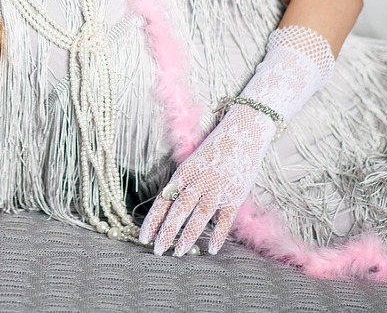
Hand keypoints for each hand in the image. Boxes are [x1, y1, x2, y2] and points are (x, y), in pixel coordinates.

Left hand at [139, 103, 272, 255]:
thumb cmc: (214, 150)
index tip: (143, 237)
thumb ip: (182, 184)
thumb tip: (166, 208)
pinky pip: (225, 218)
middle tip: (157, 250)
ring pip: (199, 215)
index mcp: (184, 172)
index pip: (164, 199)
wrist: (243, 133)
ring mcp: (218, 187)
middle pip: (178, 209)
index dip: (153, 220)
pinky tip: (211, 249)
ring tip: (178, 252)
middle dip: (166, 231)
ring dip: (188, 235)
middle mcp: (199, 180)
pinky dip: (219, 235)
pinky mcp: (235, 194)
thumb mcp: (192, 162)